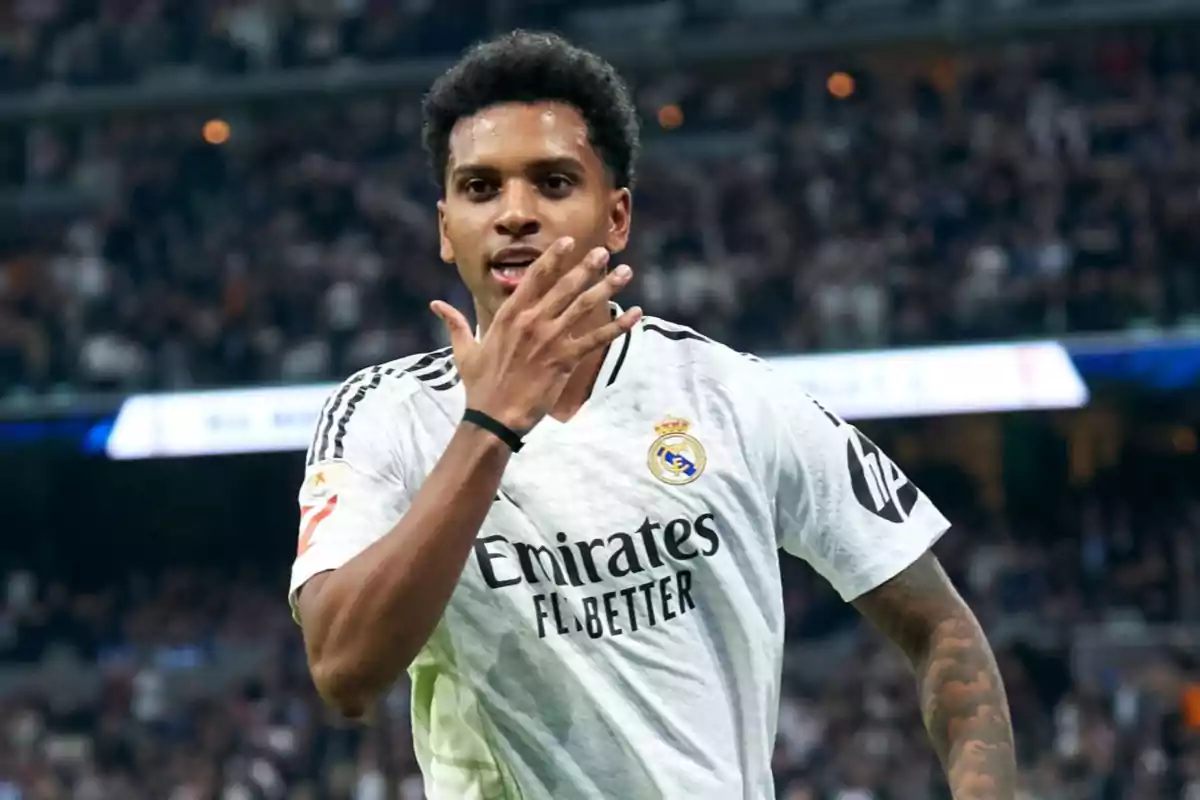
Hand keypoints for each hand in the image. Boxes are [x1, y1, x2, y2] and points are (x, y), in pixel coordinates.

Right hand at [431, 237, 640, 432]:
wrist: (492, 417)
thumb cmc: (478, 386)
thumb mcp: (463, 350)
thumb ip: (454, 323)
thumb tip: (436, 305)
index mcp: (508, 315)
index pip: (534, 277)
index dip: (553, 257)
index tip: (567, 241)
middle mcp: (531, 321)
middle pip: (565, 286)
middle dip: (586, 266)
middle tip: (603, 251)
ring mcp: (549, 339)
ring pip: (584, 306)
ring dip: (606, 286)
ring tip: (625, 272)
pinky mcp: (564, 359)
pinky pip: (596, 338)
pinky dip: (618, 325)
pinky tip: (634, 314)